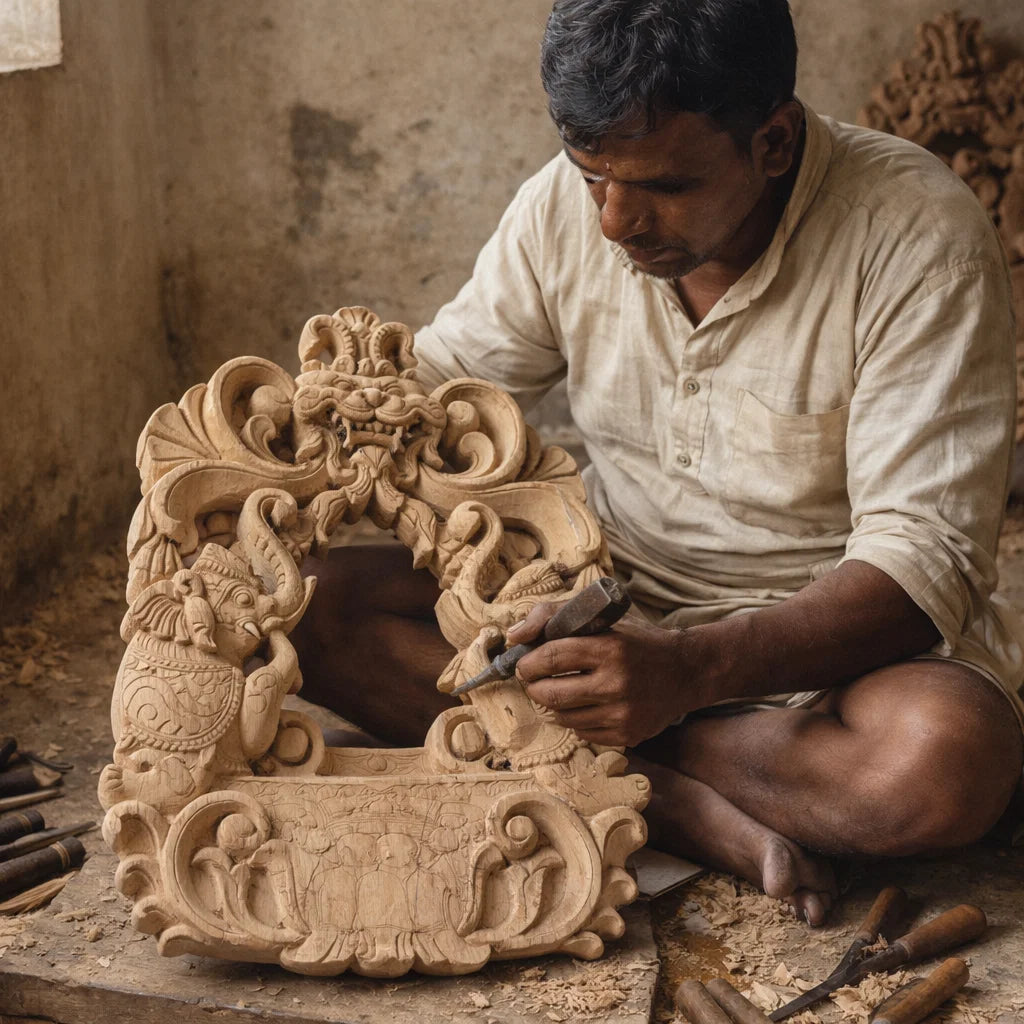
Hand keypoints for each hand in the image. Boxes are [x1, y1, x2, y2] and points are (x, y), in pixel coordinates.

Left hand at [509, 603, 692, 746]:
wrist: (686, 671)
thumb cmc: (638, 640)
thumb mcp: (602, 616)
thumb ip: (554, 615)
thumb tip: (514, 635)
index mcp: (610, 648)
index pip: (553, 657)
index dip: (529, 663)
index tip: (524, 665)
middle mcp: (617, 683)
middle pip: (552, 695)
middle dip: (534, 688)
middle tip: (533, 681)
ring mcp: (624, 713)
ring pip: (564, 717)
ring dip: (553, 705)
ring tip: (559, 690)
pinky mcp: (628, 735)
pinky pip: (583, 733)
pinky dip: (575, 719)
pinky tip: (583, 705)